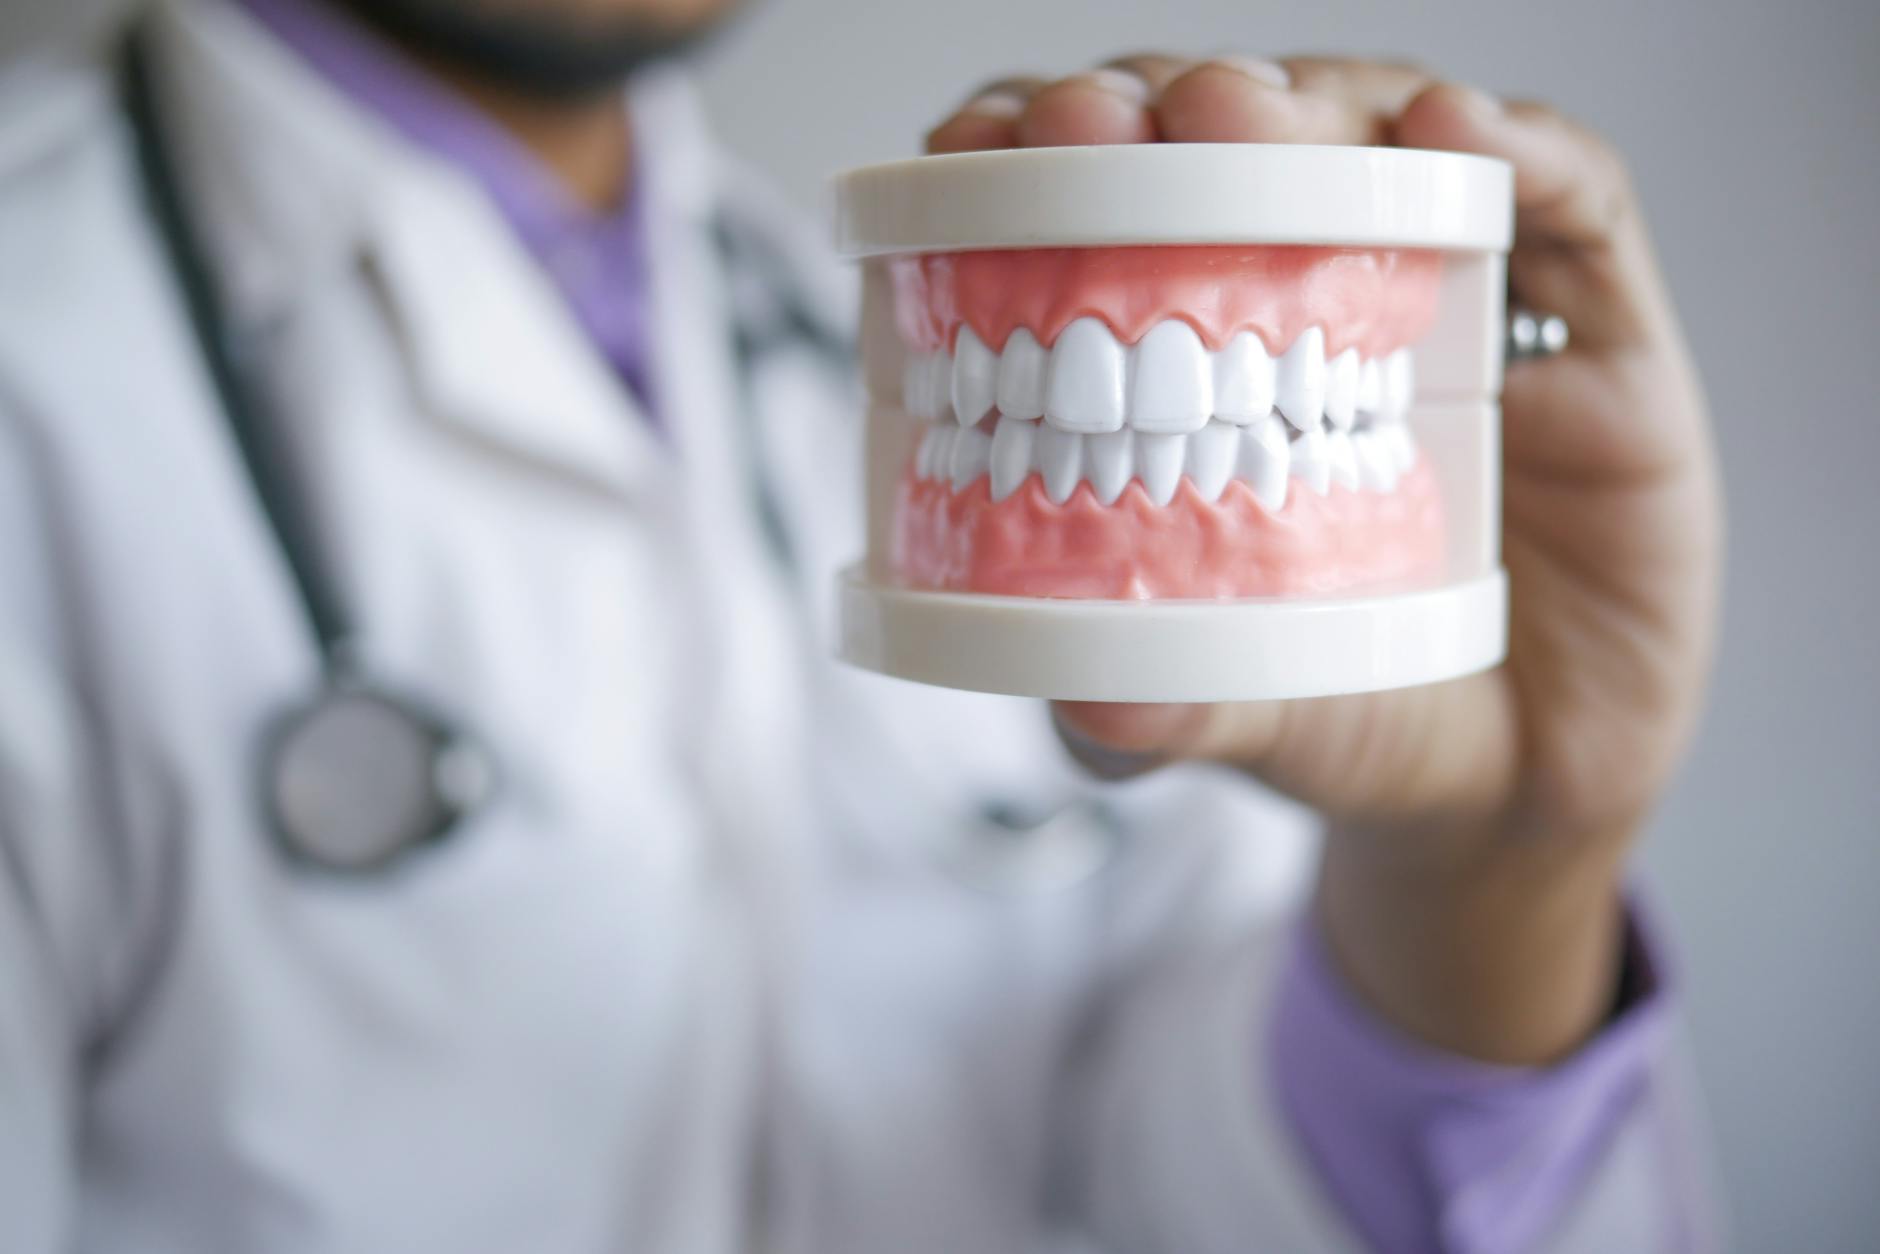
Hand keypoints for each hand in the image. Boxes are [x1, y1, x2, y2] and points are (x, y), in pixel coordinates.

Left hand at [927, 58, 1721, 1062]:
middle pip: (1238, 138)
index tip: (974, 146)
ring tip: (1236, 119)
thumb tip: (1089, 705)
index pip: (1115, 199)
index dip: (1040, 151)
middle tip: (1096, 125)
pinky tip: (1450, 130)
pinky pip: (1576, 199)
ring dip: (1309, 107)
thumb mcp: (1250, 705)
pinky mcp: (1599, 324)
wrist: (1525, 786)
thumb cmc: (1357, 707)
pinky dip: (1519, 150)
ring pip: (1389, 134)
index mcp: (1210, 359)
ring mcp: (1464, 294)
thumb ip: (1174, 704)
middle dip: (1157, 107)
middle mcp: (1326, 296)